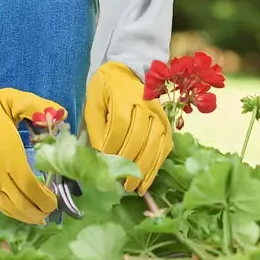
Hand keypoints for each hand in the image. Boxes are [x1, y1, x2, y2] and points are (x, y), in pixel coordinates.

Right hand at [0, 89, 66, 224]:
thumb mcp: (12, 100)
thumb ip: (37, 107)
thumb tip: (62, 113)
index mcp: (10, 155)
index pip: (31, 186)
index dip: (45, 198)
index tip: (55, 200)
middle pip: (22, 203)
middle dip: (39, 211)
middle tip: (51, 210)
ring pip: (10, 209)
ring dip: (26, 216)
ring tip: (39, 216)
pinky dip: (12, 212)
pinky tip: (21, 211)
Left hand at [85, 61, 172, 193]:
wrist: (126, 70)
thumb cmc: (105, 89)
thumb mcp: (93, 103)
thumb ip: (95, 128)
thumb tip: (99, 156)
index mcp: (123, 97)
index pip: (120, 125)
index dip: (113, 147)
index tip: (105, 165)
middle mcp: (145, 105)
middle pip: (139, 137)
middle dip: (130, 164)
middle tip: (122, 185)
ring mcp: (159, 114)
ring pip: (155, 144)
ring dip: (146, 169)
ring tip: (136, 188)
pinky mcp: (166, 122)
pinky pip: (165, 145)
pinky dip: (158, 164)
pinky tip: (149, 178)